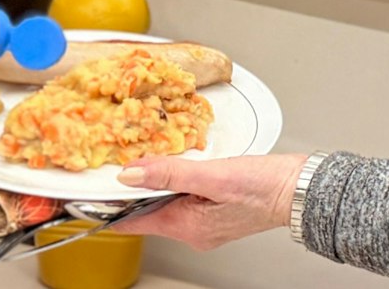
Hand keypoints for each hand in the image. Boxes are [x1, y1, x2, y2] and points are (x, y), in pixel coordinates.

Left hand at [109, 153, 306, 250]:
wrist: (301, 189)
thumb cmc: (265, 186)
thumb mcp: (213, 175)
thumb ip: (170, 174)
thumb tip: (131, 174)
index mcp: (186, 226)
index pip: (132, 222)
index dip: (108, 207)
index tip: (86, 194)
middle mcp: (192, 229)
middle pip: (147, 210)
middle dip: (132, 188)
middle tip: (119, 160)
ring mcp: (204, 222)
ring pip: (166, 202)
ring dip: (155, 182)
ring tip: (146, 158)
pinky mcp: (216, 210)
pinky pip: (184, 197)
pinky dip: (176, 181)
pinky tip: (181, 165)